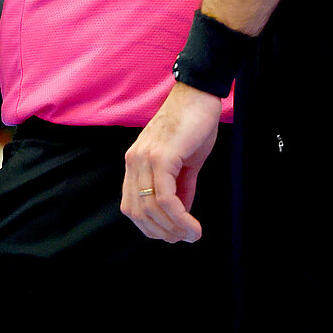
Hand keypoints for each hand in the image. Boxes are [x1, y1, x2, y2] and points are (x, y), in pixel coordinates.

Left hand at [121, 82, 222, 242]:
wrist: (200, 94)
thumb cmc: (194, 124)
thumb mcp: (186, 162)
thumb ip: (181, 188)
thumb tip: (180, 215)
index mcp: (135, 163)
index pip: (132, 207)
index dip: (151, 228)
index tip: (174, 235)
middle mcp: (134, 162)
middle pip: (138, 213)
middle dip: (162, 232)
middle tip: (185, 238)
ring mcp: (145, 159)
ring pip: (151, 208)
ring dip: (173, 228)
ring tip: (192, 234)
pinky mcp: (161, 156)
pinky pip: (165, 197)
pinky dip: (179, 217)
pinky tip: (192, 225)